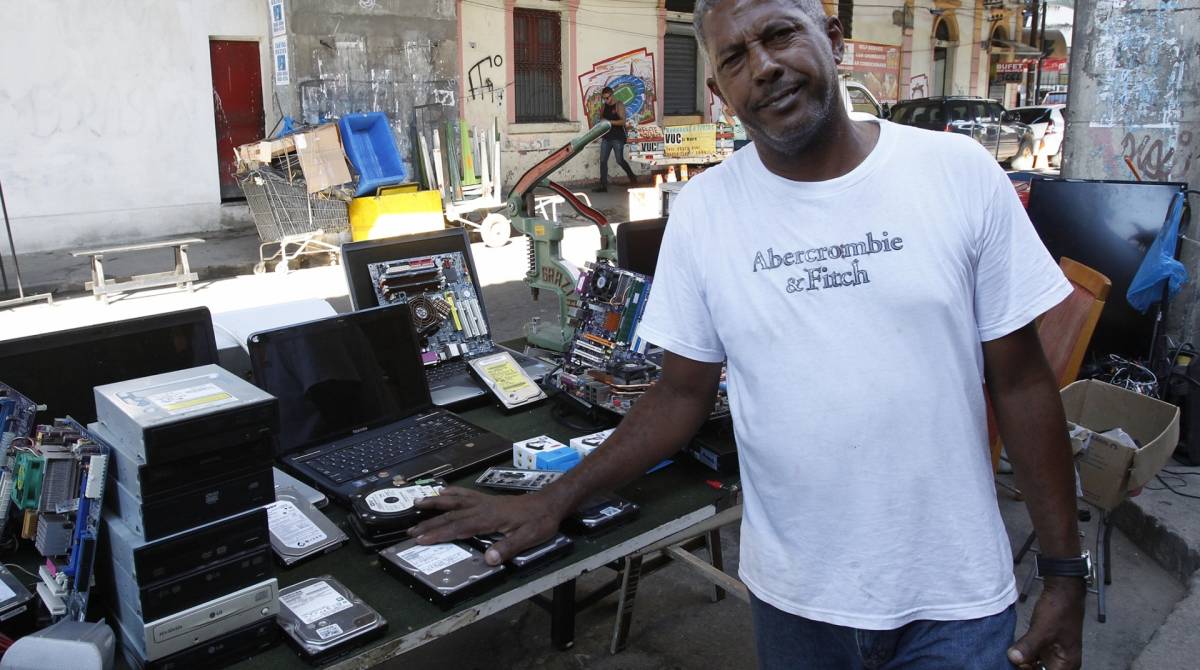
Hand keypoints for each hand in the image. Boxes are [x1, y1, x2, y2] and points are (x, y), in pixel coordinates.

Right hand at [409, 487, 562, 564]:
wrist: (549, 503)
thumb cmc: (540, 521)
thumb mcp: (529, 538)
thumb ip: (508, 548)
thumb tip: (489, 560)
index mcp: (489, 518)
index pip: (459, 527)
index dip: (439, 534)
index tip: (421, 539)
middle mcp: (482, 507)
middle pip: (451, 515)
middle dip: (430, 523)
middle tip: (411, 531)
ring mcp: (484, 502)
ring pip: (454, 501)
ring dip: (435, 503)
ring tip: (417, 502)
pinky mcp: (487, 500)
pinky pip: (464, 494)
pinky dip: (451, 493)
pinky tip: (443, 491)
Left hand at [1008, 577, 1084, 668]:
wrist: (1062, 590)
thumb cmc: (1059, 610)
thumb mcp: (1042, 630)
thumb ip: (1028, 647)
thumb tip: (1013, 659)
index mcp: (1067, 663)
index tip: (1016, 666)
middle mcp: (1062, 662)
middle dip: (1025, 668)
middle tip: (1011, 660)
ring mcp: (1053, 653)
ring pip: (1035, 666)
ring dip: (1023, 663)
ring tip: (1009, 657)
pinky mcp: (1045, 645)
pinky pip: (1033, 656)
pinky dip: (1023, 655)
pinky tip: (1011, 652)